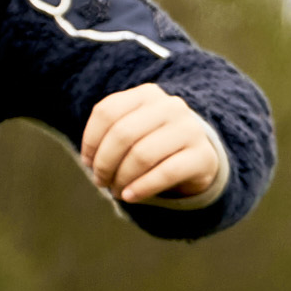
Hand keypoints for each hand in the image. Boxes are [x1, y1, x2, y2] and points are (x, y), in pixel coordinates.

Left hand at [79, 81, 227, 205]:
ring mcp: (190, 129)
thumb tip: (90, 161)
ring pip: (142, 155)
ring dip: (122, 178)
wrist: (195, 158)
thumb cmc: (151, 143)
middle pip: (122, 134)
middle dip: (104, 163)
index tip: (87, 162)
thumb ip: (107, 137)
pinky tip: (130, 196)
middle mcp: (171, 106)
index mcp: (147, 94)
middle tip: (100, 181)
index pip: (106, 112)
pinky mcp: (203, 155)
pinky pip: (166, 173)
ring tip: (115, 191)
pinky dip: (142, 188)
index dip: (90, 141)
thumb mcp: (130, 132)